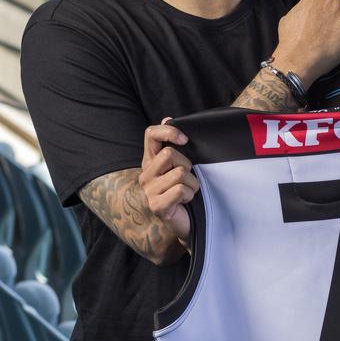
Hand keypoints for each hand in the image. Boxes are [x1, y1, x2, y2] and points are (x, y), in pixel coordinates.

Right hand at [139, 120, 199, 242]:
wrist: (187, 223)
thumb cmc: (185, 192)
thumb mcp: (181, 166)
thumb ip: (175, 145)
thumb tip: (167, 117)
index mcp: (150, 161)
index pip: (150, 134)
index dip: (168, 131)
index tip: (185, 139)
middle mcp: (145, 174)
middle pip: (170, 154)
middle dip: (188, 166)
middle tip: (188, 179)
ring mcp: (148, 191)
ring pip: (180, 173)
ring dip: (193, 184)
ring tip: (188, 193)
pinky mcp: (156, 206)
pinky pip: (181, 190)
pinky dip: (190, 195)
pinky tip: (185, 202)